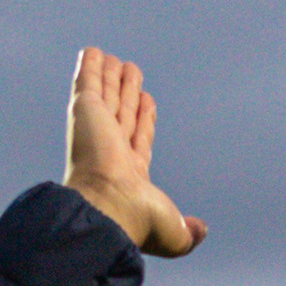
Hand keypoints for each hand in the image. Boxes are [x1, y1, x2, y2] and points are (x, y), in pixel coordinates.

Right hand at [62, 48, 205, 257]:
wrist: (107, 208)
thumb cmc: (137, 222)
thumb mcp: (173, 232)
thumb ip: (188, 232)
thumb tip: (202, 230)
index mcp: (128, 173)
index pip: (138, 137)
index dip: (142, 119)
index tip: (147, 101)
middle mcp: (109, 149)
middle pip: (121, 112)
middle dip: (127, 93)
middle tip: (131, 72)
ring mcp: (96, 128)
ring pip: (107, 95)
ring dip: (110, 76)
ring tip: (116, 59)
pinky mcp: (84, 109)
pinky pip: (88, 81)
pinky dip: (89, 66)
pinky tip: (92, 52)